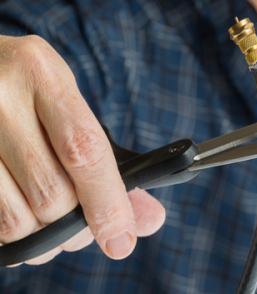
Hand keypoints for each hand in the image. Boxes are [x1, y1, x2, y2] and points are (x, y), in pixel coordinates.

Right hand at [0, 35, 164, 265]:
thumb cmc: (26, 91)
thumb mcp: (68, 104)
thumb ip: (107, 162)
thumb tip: (151, 220)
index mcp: (42, 74)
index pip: (84, 152)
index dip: (107, 204)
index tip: (121, 240)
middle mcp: (0, 97)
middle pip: (51, 194)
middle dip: (73, 226)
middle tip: (78, 228)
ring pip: (14, 219)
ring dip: (40, 240)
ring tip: (46, 225)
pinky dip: (11, 239)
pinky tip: (20, 221)